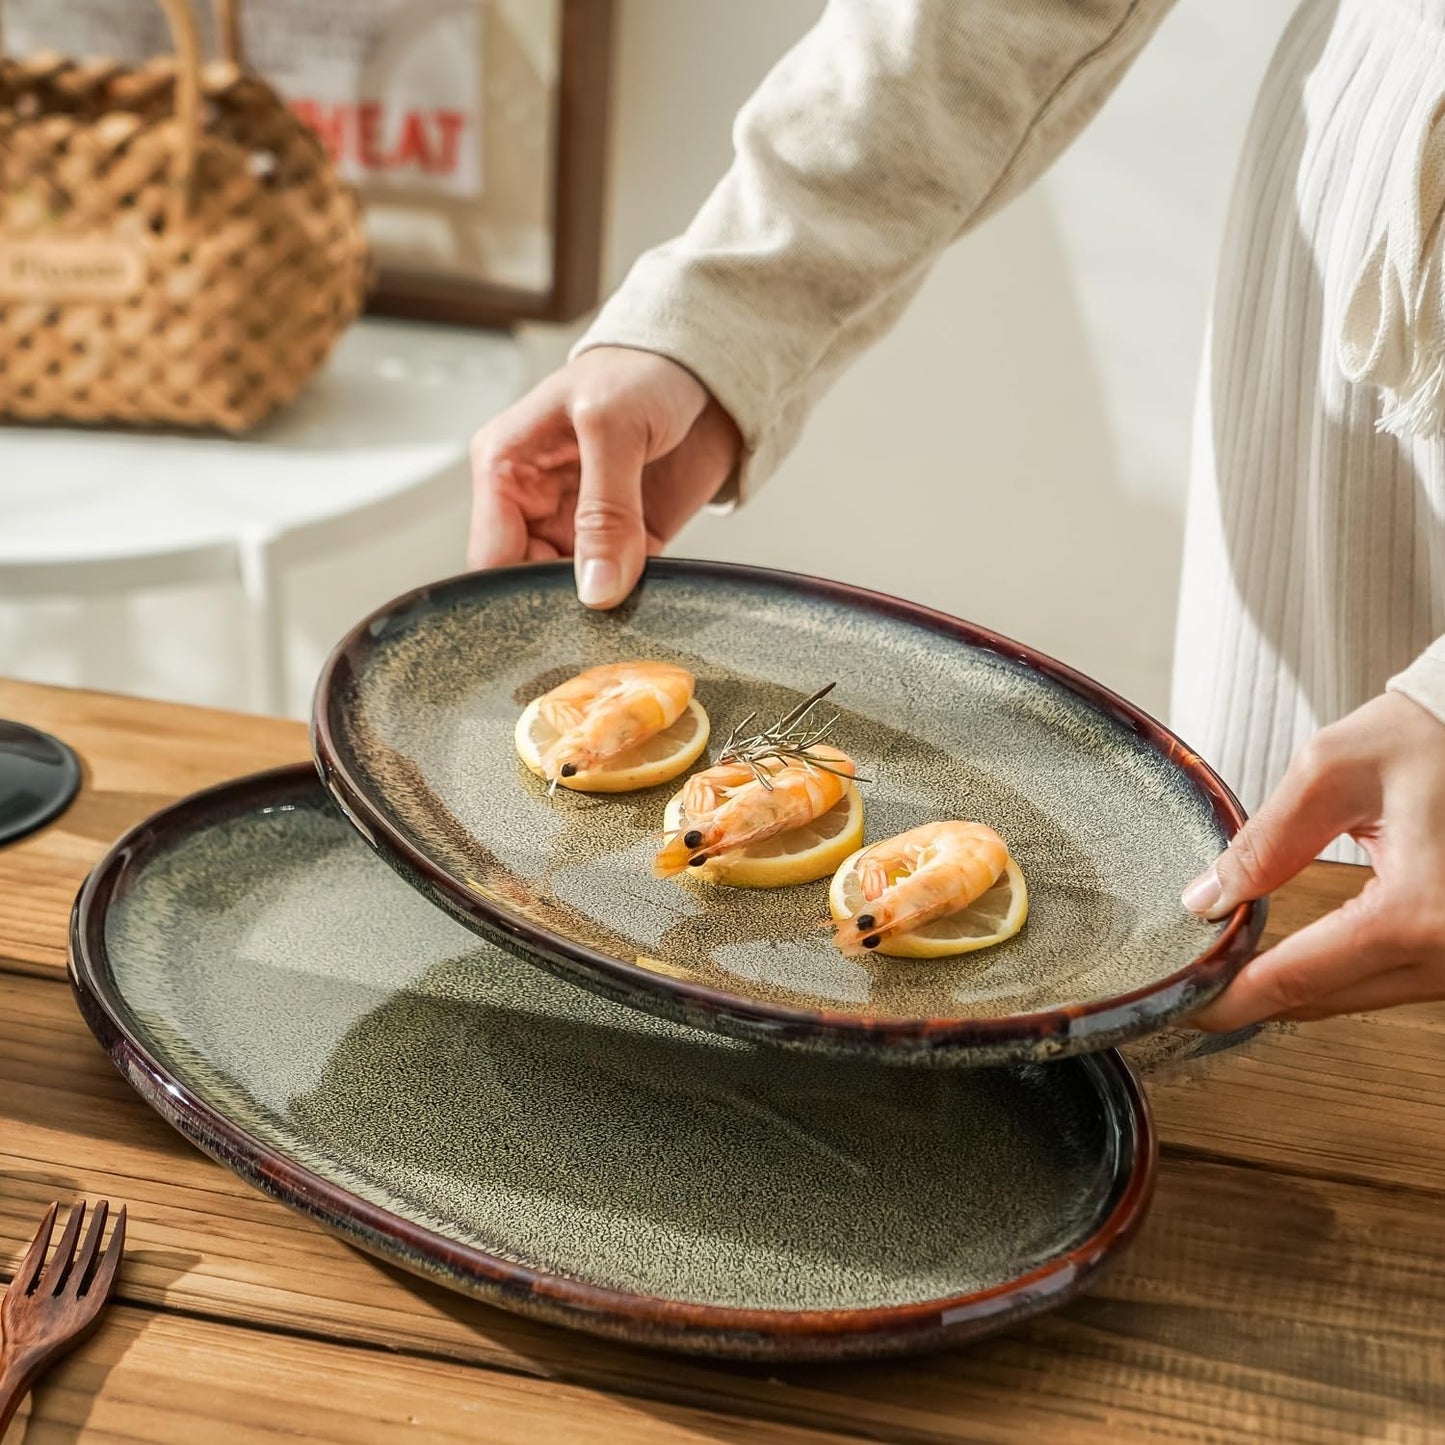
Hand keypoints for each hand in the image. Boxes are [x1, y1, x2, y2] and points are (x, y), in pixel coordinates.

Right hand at [468, 347, 741, 607]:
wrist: (709, 369)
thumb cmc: (643, 368)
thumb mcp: (613, 426)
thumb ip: (604, 510)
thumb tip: (595, 589)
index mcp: (507, 469)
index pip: (490, 555)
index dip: (514, 592)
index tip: (554, 616)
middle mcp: (537, 504)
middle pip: (528, 582)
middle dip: (558, 605)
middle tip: (594, 621)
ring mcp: (584, 527)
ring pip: (577, 592)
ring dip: (600, 608)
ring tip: (622, 616)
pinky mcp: (631, 542)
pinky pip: (623, 587)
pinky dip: (635, 600)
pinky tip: (649, 606)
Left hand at [1184, 691, 1444, 1028]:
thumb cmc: (1432, 736)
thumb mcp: (1332, 774)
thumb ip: (1264, 842)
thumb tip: (1206, 899)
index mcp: (1418, 912)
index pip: (1300, 977)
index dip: (1233, 997)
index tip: (1188, 1007)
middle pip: (1328, 1000)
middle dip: (1257, 995)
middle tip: (1196, 985)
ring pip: (1359, 997)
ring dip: (1299, 986)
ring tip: (1234, 968)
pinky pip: (1390, 979)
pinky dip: (1339, 972)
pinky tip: (1297, 958)